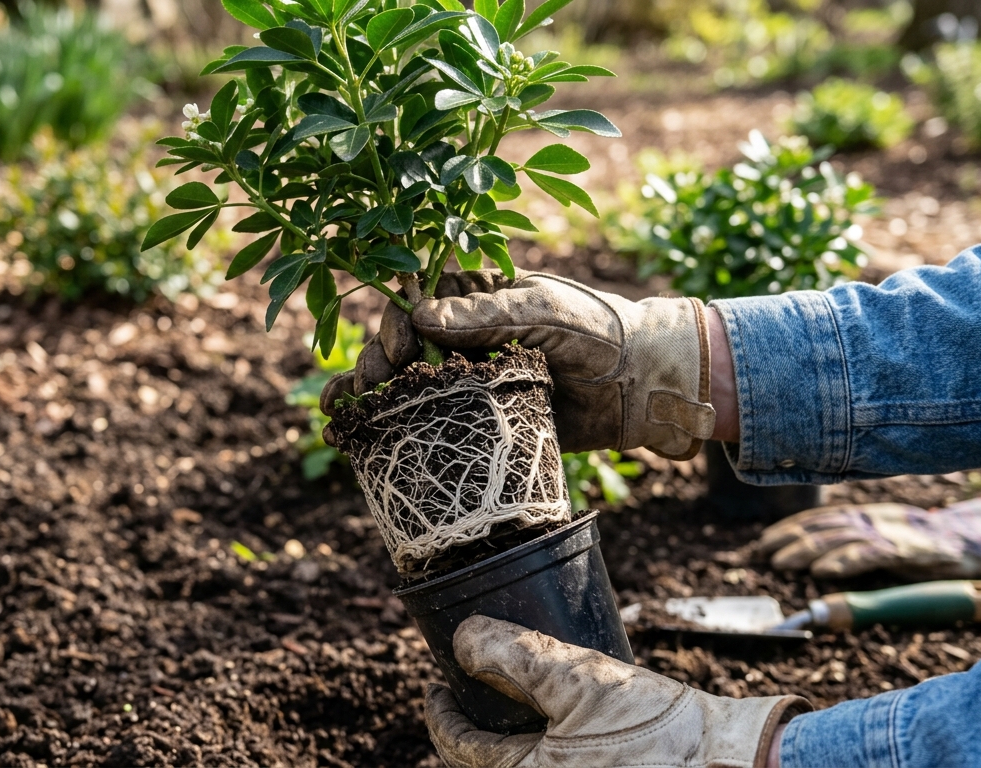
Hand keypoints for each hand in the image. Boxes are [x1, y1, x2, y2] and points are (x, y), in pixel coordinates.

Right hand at [322, 270, 715, 458]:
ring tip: (340, 410)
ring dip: (366, 393)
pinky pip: (424, 418)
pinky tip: (351, 432)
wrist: (640, 384)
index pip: (417, 302)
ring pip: (401, 381)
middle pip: (399, 344)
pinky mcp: (474, 417)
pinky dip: (386, 424)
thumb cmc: (597, 332)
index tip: (400, 346)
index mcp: (476, 298)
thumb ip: (486, 315)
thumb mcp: (543, 311)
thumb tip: (420, 316)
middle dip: (374, 362)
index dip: (398, 321)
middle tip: (366, 385)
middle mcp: (463, 336)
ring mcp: (465, 378)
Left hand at [425, 616, 808, 767]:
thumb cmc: (661, 731)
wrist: (738, 767)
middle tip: (463, 700)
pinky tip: (553, 733)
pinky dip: (539, 755)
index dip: (440, 713)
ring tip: (504, 714)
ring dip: (503, 749)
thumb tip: (464, 640)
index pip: (460, 750)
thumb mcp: (581, 680)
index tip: (435, 687)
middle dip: (467, 736)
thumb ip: (517, 658)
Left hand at [758, 497, 980, 578]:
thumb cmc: (914, 542)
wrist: (960, 543)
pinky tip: (822, 571)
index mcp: (858, 515)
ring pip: (835, 541)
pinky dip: (841, 563)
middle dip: (786, 540)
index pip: (814, 519)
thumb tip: (811, 556)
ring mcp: (882, 534)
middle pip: (818, 528)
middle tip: (760, 553)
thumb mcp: (876, 533)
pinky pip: (866, 556)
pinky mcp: (900, 551)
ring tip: (780, 563)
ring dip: (804, 552)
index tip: (762, 541)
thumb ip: (847, 539)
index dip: (787, 529)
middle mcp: (865, 520)